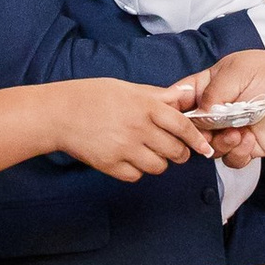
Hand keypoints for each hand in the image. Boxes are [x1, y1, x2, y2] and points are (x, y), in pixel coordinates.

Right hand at [53, 79, 215, 182]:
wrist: (59, 114)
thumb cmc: (92, 96)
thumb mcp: (127, 88)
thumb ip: (158, 96)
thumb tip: (183, 96)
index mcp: (145, 106)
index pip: (182, 126)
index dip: (197, 139)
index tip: (205, 148)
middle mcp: (138, 129)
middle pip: (175, 151)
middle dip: (178, 152)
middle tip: (173, 148)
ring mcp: (125, 149)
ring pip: (158, 166)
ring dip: (158, 162)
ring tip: (146, 152)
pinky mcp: (111, 166)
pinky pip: (136, 176)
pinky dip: (136, 170)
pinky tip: (128, 158)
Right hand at [178, 50, 264, 161]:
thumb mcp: (237, 72)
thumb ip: (213, 94)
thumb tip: (198, 116)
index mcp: (207, 87)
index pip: (179, 101)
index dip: (173, 113)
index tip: (179, 120)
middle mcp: (215, 111)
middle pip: (190, 132)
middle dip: (199, 135)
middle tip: (213, 131)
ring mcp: (230, 129)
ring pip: (209, 149)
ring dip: (221, 145)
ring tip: (238, 134)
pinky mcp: (246, 145)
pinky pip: (231, 159)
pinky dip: (238, 154)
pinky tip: (249, 139)